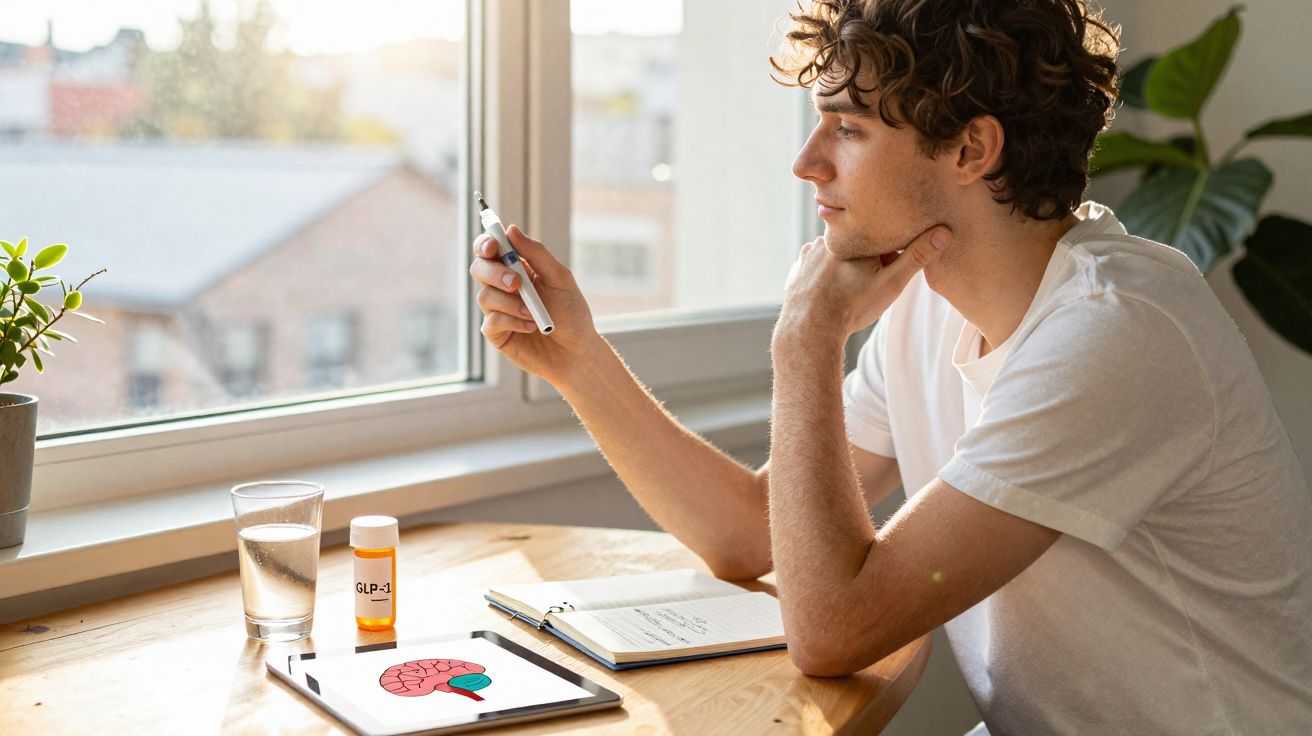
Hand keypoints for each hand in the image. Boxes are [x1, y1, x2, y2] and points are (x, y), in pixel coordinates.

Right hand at [469, 226, 601, 385]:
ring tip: (534, 314)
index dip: (485, 243)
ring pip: (485, 296)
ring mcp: (498, 310)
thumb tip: (511, 229)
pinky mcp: (497, 333)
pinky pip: (491, 321)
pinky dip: (512, 321)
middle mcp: (502, 287)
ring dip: (510, 303)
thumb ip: (537, 254)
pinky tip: (531, 327)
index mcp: (517, 268)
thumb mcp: (560, 279)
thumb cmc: (571, 314)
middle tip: (516, 283)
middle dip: (494, 273)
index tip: (492, 246)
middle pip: (479, 269)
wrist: (576, 352)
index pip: (490, 249)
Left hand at [776, 226, 950, 343]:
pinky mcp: (798, 267)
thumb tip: (944, 232)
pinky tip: (830, 291)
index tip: (886, 274)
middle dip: (867, 262)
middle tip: (865, 288)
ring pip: (837, 254)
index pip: (881, 238)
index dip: (889, 258)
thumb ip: (916, 257)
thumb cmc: (853, 307)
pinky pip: (817, 265)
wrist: (809, 329)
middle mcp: (830, 238)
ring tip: (848, 291)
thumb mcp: (891, 283)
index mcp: (855, 236)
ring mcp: (810, 252)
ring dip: (845, 267)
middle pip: (858, 245)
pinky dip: (825, 275)